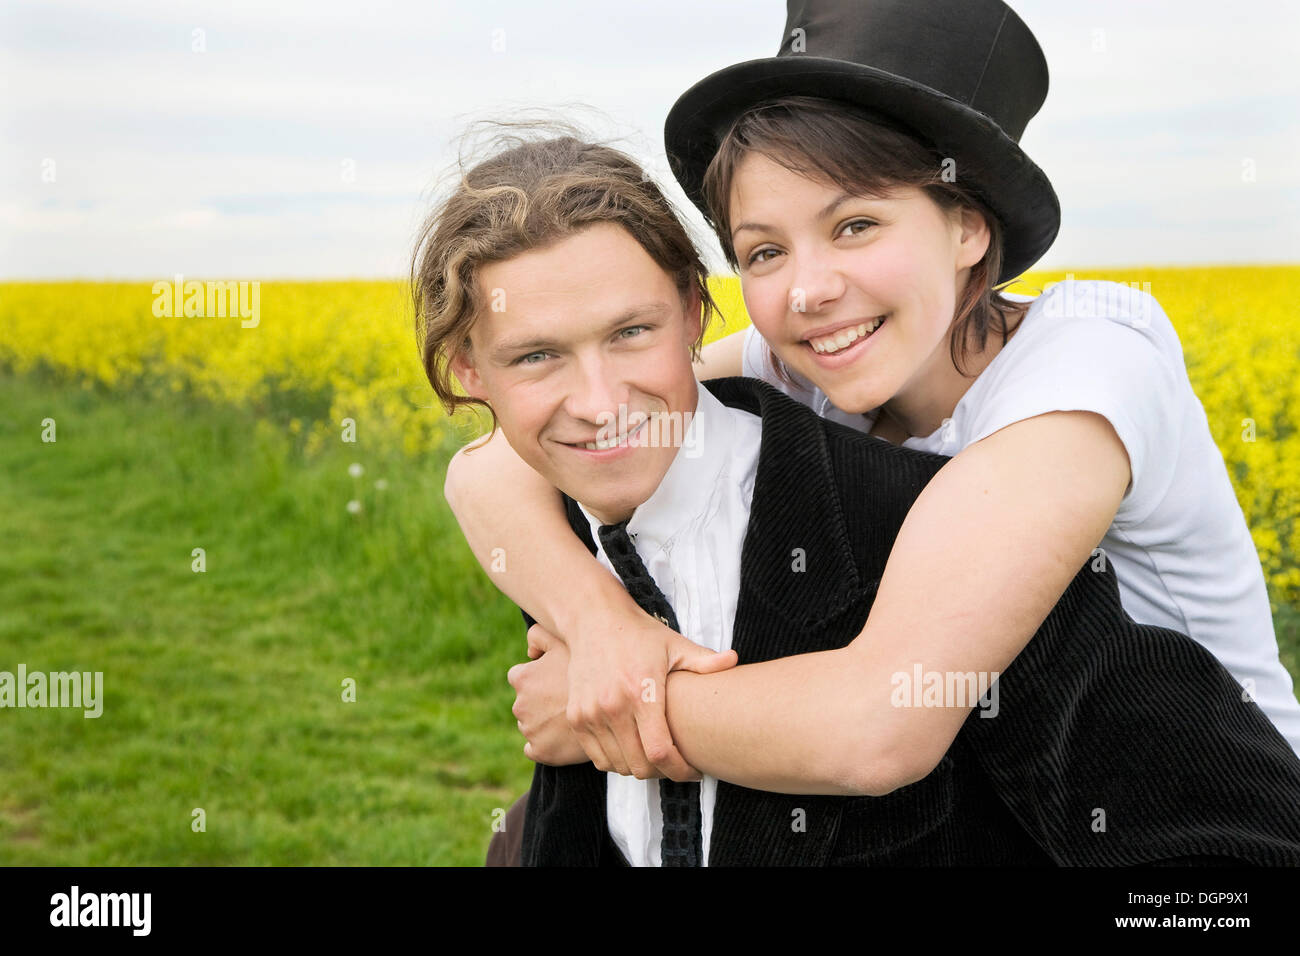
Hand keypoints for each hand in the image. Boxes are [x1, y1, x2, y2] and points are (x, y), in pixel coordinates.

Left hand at [508, 626, 588, 765]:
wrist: (616, 704)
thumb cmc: (591, 665)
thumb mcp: (563, 640)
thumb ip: (538, 636)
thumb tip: (530, 652)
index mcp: (522, 678)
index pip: (519, 678)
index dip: (537, 678)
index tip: (553, 681)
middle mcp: (520, 705)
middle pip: (526, 703)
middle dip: (540, 703)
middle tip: (565, 700)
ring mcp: (530, 731)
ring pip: (532, 726)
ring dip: (545, 724)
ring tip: (570, 718)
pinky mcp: (541, 752)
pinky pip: (534, 749)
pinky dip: (545, 745)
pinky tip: (563, 738)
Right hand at [545, 605, 738, 780]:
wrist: (593, 620)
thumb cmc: (639, 634)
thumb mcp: (674, 644)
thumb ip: (704, 660)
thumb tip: (735, 661)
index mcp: (641, 692)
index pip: (660, 752)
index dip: (680, 770)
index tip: (695, 771)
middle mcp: (612, 706)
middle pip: (640, 766)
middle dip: (664, 773)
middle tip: (678, 765)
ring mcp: (590, 714)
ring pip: (618, 766)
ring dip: (640, 769)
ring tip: (657, 758)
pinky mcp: (576, 717)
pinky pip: (598, 758)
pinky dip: (616, 762)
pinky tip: (633, 750)